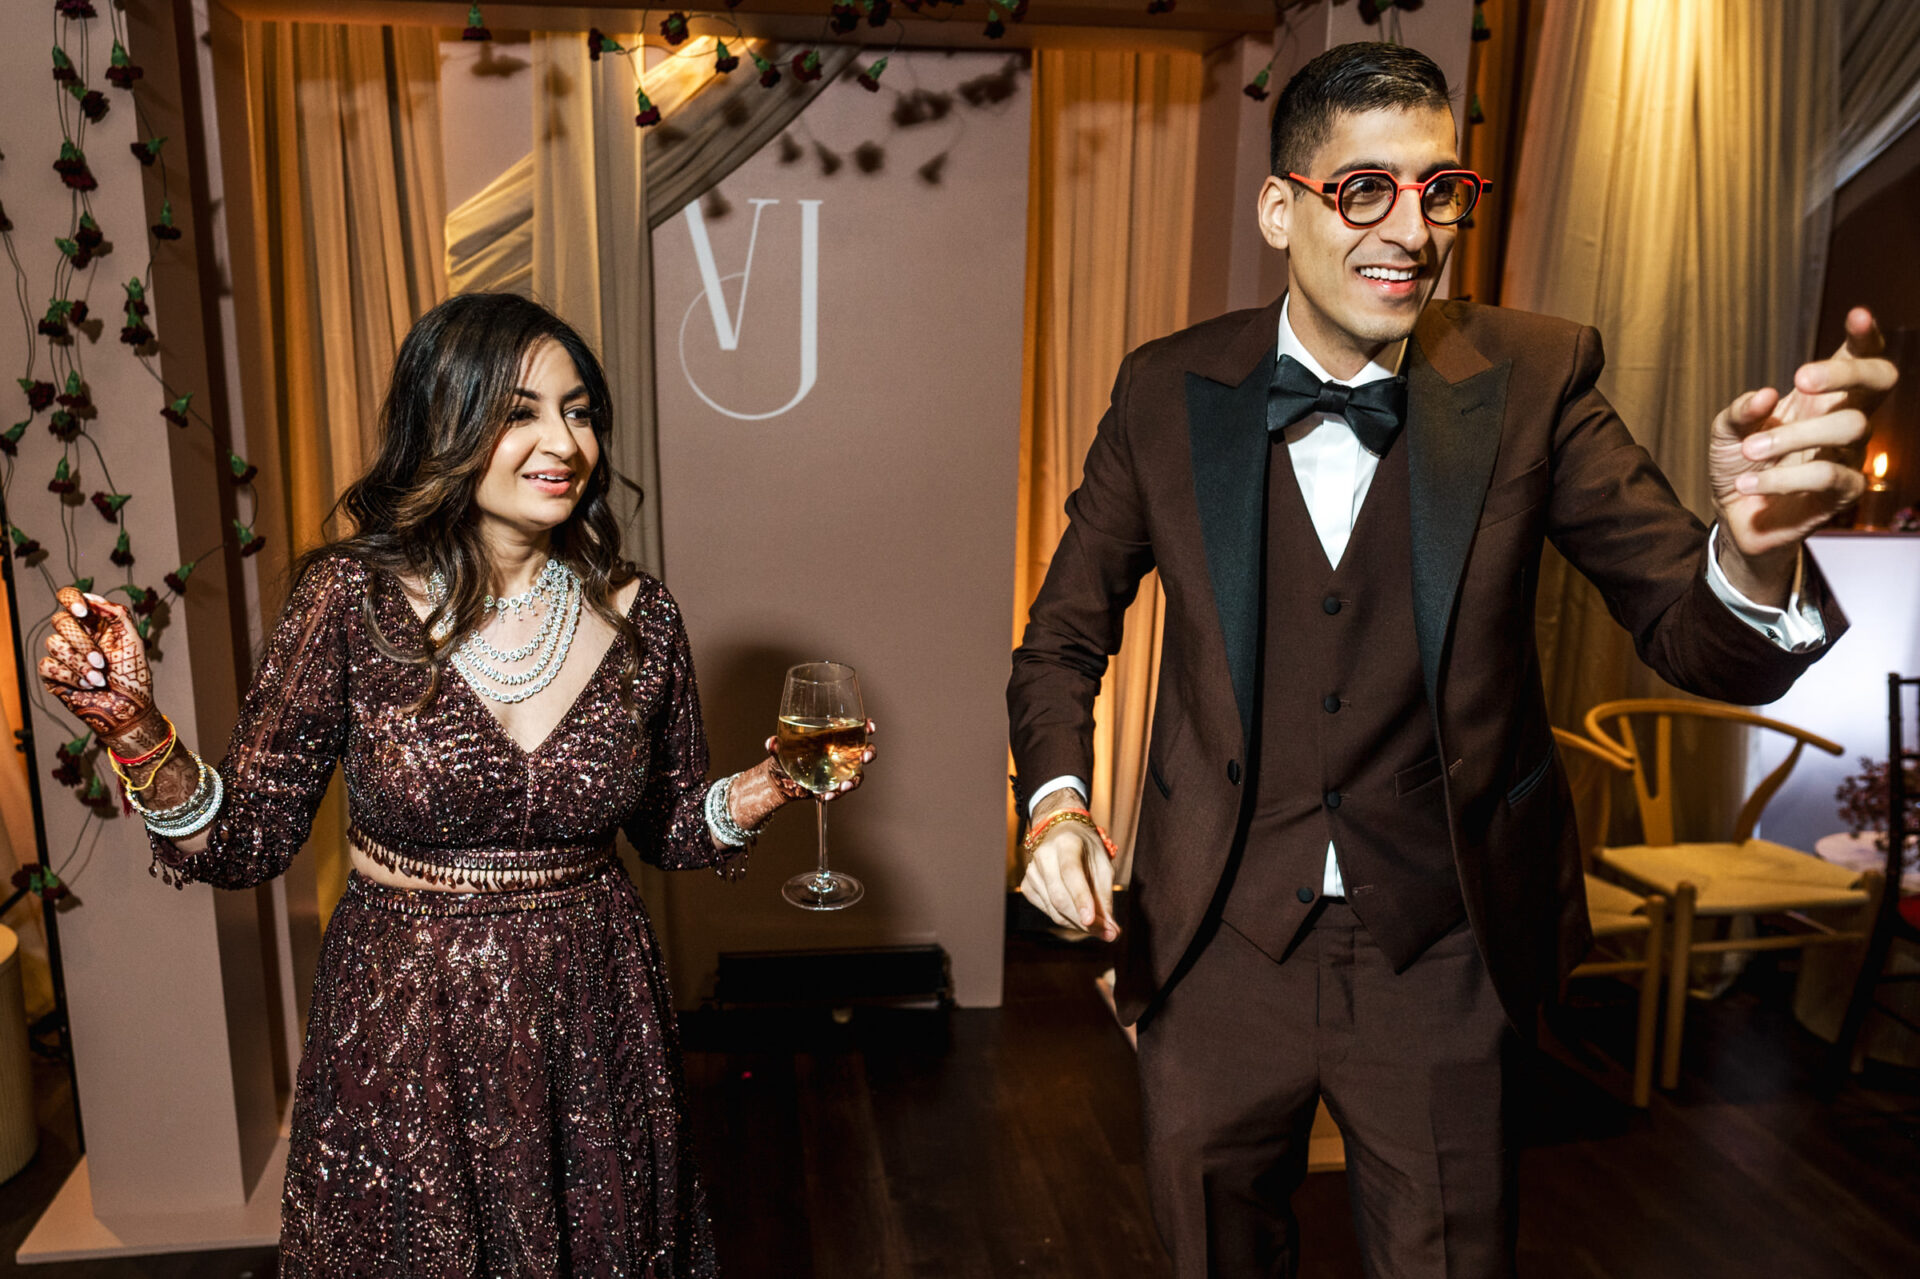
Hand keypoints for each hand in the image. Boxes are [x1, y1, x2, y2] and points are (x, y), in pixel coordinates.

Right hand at [38, 588, 151, 739]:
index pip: (69, 597)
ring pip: (53, 644)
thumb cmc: (133, 674)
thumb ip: (118, 614)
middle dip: (83, 643)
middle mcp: (75, 635)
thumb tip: (92, 597)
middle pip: (60, 621)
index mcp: (93, 623)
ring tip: (99, 678)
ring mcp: (62, 655)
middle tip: (102, 662)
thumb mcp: (133, 640)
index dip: (70, 599)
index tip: (82, 611)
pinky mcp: (53, 675)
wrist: (129, 709)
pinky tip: (88, 685)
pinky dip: (71, 677)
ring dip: (79, 664)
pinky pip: (48, 665)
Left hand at [762, 719, 876, 803]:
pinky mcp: (833, 786)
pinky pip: (840, 790)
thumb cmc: (785, 756)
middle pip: (865, 751)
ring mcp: (840, 771)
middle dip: (869, 753)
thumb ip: (775, 745)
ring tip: (843, 786)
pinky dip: (834, 794)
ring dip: (854, 781)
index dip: (867, 726)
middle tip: (865, 757)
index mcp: (834, 737)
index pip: (856, 728)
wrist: (781, 780)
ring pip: (857, 775)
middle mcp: (842, 753)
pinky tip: (825, 796)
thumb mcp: (780, 749)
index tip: (869, 726)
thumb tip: (771, 743)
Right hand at [1019, 791, 1118, 941]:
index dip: (1080, 898)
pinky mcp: (1027, 886)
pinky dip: (1067, 919)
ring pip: (1054, 910)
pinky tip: (1079, 914)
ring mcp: (1031, 872)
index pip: (1070, 874)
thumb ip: (1105, 896)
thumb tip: (1110, 931)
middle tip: (1109, 934)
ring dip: (1079, 924)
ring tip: (1099, 926)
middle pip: (1060, 898)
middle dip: (1085, 922)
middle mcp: (1044, 856)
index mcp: (1065, 843)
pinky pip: (1048, 911)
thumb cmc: (1086, 848)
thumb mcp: (1103, 864)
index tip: (1091, 921)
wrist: (1060, 832)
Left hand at [1709, 308, 1897, 594]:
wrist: (1734, 514)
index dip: (1865, 336)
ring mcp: (1849, 454)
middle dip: (1846, 372)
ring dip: (1794, 436)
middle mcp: (1844, 419)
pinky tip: (1748, 483)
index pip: (1859, 358)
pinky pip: (1829, 475)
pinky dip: (1782, 478)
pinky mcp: (1843, 492)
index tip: (1856, 314)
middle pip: (1880, 381)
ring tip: (1750, 451)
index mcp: (1821, 396)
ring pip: (1851, 427)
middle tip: (1801, 378)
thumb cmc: (1737, 463)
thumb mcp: (1725, 431)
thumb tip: (1766, 394)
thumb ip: (1740, 410)